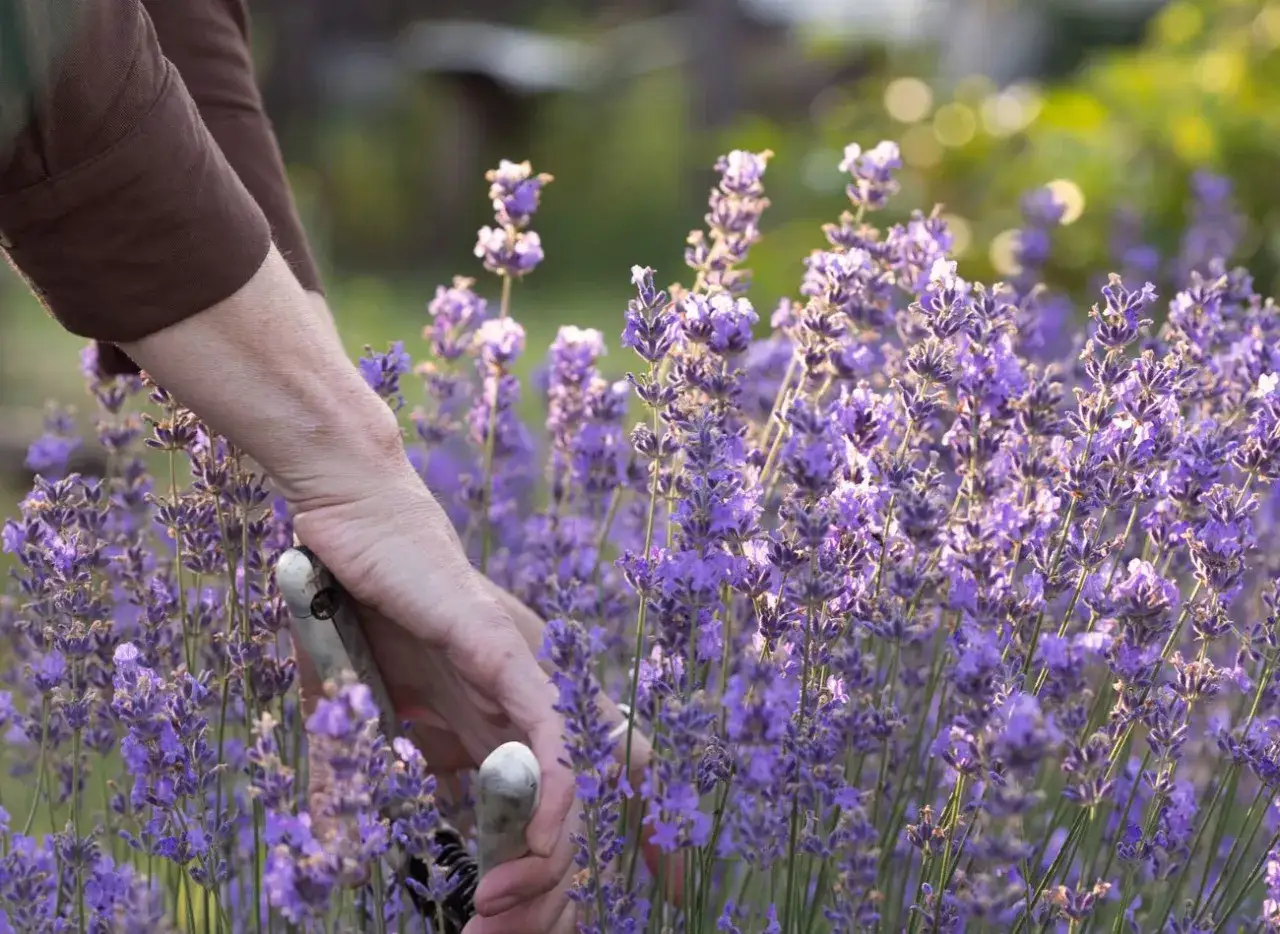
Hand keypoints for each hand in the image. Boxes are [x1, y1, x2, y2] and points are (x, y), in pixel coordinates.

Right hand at [285, 453, 668, 931]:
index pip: (576, 783)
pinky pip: (547, 722)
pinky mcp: (503, 645)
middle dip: (581, 863)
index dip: (612, 837)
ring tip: (518, 895)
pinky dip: (551, 781)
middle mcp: (532, 692)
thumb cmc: (363, 615)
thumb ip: (373, 775)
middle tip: (527, 922)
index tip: (613, 898)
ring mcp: (525, 667)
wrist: (352, 526)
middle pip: (597, 785)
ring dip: (554, 841)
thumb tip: (347, 846)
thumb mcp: (369, 719)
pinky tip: (537, 831)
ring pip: (577, 764)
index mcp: (505, 713)